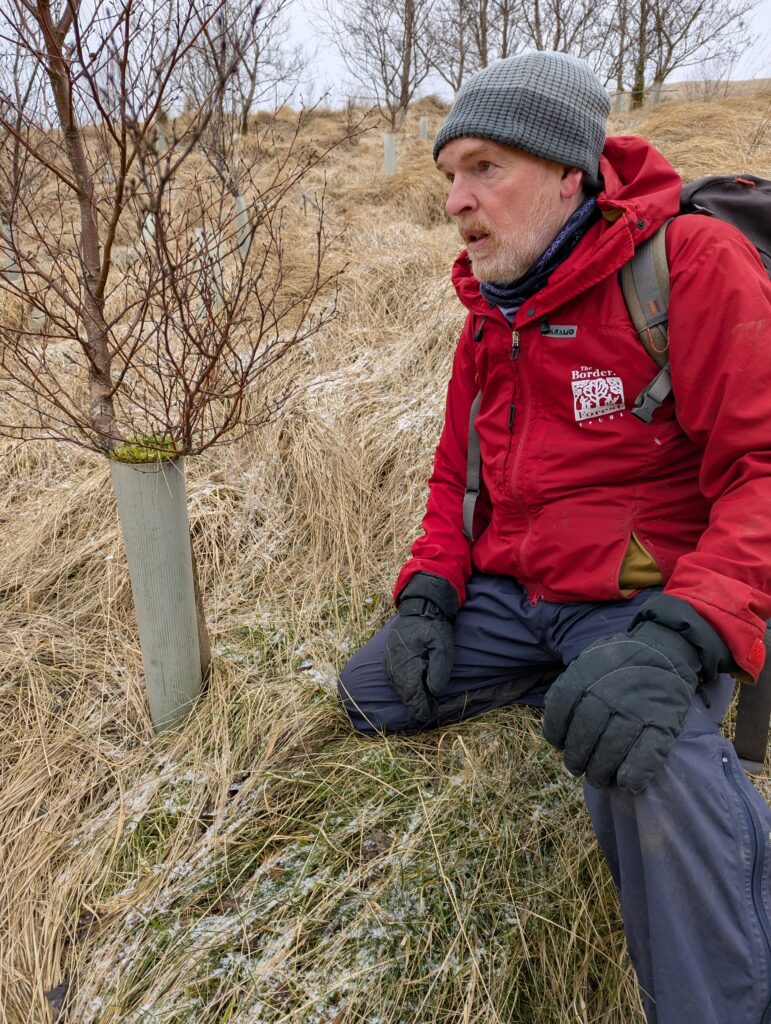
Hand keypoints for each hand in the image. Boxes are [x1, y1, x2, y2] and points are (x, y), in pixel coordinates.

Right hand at [383, 573, 457, 725]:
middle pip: (404, 695)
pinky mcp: (389, 660)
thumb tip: (433, 692)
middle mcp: (394, 667)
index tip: (430, 716)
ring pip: (399, 690)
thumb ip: (439, 671)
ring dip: (411, 697)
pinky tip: (416, 689)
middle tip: (430, 711)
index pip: (412, 696)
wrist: (419, 607)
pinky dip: (405, 688)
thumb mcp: (443, 647)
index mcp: (407, 665)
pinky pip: (395, 681)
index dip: (421, 709)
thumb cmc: (434, 627)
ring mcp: (389, 663)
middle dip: (417, 705)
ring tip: (425, 703)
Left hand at [543, 619, 703, 793]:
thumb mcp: (589, 661)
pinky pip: (647, 755)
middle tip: (578, 768)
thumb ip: (570, 686)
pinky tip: (627, 783)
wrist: (666, 648)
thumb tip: (556, 724)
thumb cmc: (620, 661)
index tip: (560, 744)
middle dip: (577, 759)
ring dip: (601, 772)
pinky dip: (635, 774)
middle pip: (584, 735)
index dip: (556, 733)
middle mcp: (608, 692)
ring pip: (611, 749)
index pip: (559, 710)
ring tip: (599, 778)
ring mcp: (637, 708)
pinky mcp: (664, 722)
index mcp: (585, 675)